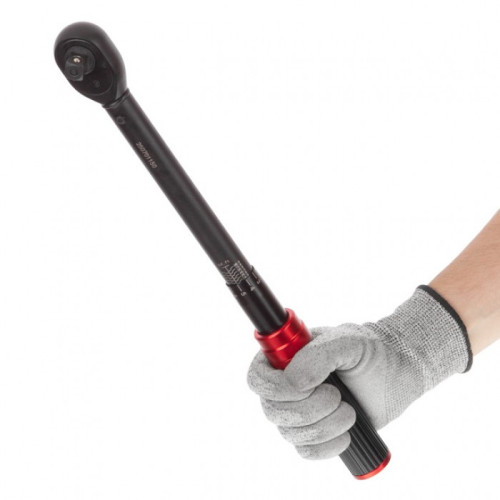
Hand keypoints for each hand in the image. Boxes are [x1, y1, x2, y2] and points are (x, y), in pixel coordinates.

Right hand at [247, 286, 471, 458]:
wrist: (398, 373)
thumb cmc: (370, 351)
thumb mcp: (345, 341)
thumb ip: (317, 356)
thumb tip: (294, 383)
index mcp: (285, 359)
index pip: (257, 378)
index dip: (274, 388)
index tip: (303, 387)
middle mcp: (286, 386)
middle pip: (272, 410)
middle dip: (308, 408)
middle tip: (337, 395)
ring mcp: (300, 412)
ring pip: (290, 433)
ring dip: (323, 426)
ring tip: (349, 410)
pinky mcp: (317, 434)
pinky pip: (307, 452)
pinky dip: (327, 445)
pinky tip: (346, 432)